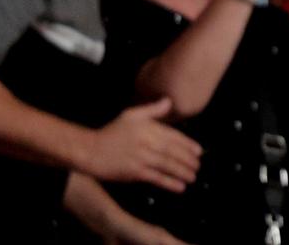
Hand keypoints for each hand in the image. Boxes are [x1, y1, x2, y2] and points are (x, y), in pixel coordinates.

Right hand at [83, 99, 201, 192]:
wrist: (89, 150)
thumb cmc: (110, 132)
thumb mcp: (131, 115)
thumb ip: (152, 109)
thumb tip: (169, 101)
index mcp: (149, 129)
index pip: (174, 137)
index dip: (188, 144)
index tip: (199, 151)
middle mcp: (147, 143)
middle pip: (173, 152)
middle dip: (189, 160)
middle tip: (198, 166)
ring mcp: (141, 158)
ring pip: (168, 165)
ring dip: (183, 172)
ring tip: (193, 176)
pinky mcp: (134, 172)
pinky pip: (156, 178)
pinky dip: (170, 183)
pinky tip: (180, 187)